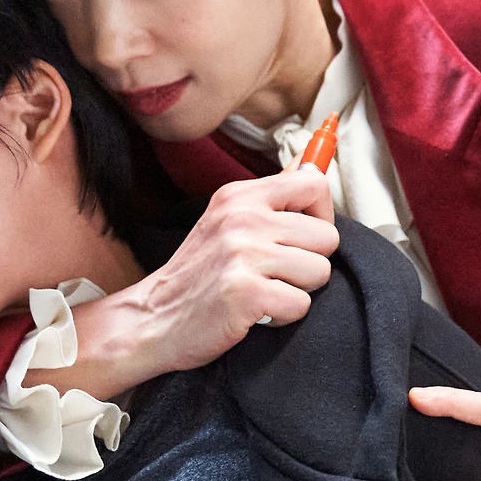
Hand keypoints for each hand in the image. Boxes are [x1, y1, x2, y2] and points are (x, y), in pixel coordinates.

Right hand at [138, 168, 338, 370]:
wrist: (153, 319)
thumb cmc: (197, 274)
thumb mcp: (226, 219)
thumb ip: (271, 195)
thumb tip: (310, 161)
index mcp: (240, 196)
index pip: (314, 184)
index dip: (322, 215)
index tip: (303, 236)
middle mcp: (243, 218)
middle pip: (327, 237)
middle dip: (309, 263)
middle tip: (274, 273)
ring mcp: (244, 254)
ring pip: (320, 272)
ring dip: (297, 291)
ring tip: (264, 291)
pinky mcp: (246, 293)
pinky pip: (301, 305)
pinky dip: (282, 317)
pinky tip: (256, 312)